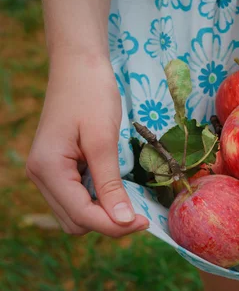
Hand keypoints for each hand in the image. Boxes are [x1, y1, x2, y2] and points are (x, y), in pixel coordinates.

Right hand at [26, 53, 148, 235]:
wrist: (79, 65)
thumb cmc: (92, 95)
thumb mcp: (104, 140)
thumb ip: (110, 184)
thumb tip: (122, 221)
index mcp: (48, 169)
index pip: (82, 216)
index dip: (115, 225)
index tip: (145, 222)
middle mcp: (41, 176)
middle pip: (76, 222)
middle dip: (108, 223)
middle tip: (139, 212)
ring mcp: (46, 173)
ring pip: (74, 214)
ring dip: (102, 214)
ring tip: (129, 200)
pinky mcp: (57, 168)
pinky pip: (76, 197)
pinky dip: (96, 200)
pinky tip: (115, 189)